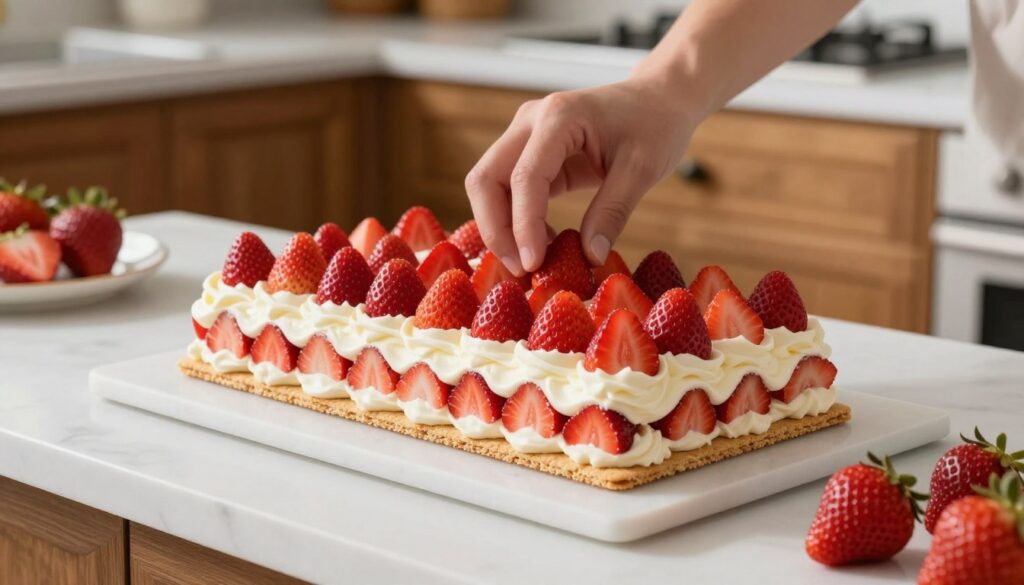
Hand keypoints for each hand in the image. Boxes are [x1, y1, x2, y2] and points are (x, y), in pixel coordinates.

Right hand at [464, 76, 698, 275]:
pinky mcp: (530, 154)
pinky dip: (515, 221)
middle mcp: (530, 122)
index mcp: (559, 117)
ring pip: (488, 186)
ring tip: (531, 263)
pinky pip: (507, 191)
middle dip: (496, 230)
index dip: (523, 225)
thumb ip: (613, 211)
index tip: (533, 265)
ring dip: (501, 228)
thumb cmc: (655, 125)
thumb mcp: (643, 169)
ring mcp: (524, 136)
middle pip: (486, 179)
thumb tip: (589, 257)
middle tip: (522, 271)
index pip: (525, 177)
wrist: (658, 99)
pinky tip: (541, 244)